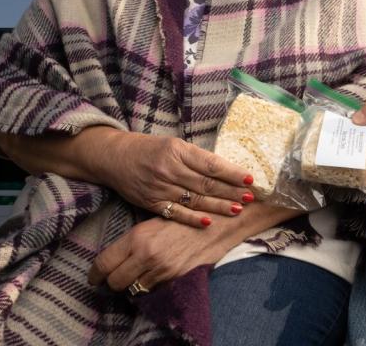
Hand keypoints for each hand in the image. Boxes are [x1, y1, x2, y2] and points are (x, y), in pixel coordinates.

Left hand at [87, 215, 228, 291]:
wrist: (219, 221)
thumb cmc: (186, 216)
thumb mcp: (155, 220)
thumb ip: (135, 239)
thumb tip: (117, 255)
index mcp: (137, 236)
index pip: (105, 263)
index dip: (95, 274)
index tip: (93, 277)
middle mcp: (146, 254)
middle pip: (115, 282)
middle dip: (112, 282)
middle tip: (113, 277)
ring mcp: (161, 269)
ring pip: (133, 289)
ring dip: (132, 284)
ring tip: (136, 275)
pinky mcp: (175, 278)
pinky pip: (153, 290)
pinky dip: (150, 286)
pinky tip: (154, 275)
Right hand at [96, 128, 255, 228]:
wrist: (114, 157)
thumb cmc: (149, 149)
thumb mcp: (173, 144)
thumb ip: (195, 158)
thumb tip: (225, 170)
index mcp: (178, 150)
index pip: (211, 163)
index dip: (232, 173)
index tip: (249, 179)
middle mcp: (170, 168)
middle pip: (206, 183)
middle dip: (230, 191)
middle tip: (250, 198)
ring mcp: (160, 187)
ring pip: (194, 199)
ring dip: (218, 206)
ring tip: (237, 209)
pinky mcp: (152, 203)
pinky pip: (176, 212)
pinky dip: (192, 218)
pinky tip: (209, 221)